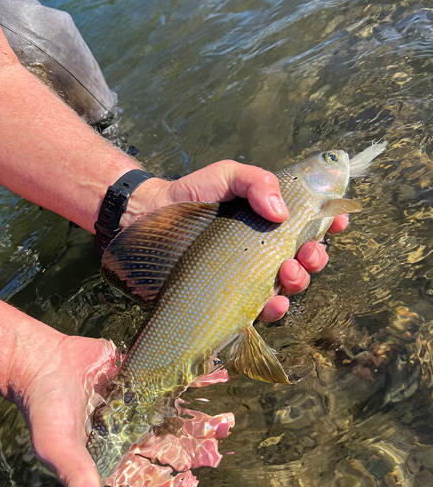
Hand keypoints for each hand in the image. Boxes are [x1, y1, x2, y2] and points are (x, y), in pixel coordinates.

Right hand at [16, 336, 232, 486]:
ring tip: (227, 422)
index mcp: (117, 457)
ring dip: (200, 418)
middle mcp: (132, 433)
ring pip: (175, 414)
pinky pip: (169, 380)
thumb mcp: (57, 449)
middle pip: (171, 446)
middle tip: (219, 449)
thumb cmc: (47, 411)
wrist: (43, 362)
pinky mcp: (141, 377)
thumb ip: (77, 480)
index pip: (151, 479)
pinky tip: (216, 378)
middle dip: (197, 450)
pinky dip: (191, 380)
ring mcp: (139, 404)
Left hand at [123, 160, 347, 322]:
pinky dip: (273, 309)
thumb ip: (255, 181)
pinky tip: (272, 302)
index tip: (338, 220)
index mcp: (270, 221)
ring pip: (288, 286)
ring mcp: (249, 275)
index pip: (311, 224)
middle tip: (308, 252)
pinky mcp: (230, 298)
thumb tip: (282, 213)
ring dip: (299, 282)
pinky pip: (259, 310)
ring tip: (288, 272)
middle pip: (306, 259)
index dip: (330, 222)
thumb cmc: (190, 195)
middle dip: (316, 257)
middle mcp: (265, 249)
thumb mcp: (226, 175)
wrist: (149, 219)